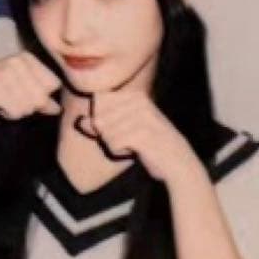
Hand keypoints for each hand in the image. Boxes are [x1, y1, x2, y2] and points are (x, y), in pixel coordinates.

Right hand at [0, 51, 62, 122]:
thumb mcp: (18, 87)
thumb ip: (39, 94)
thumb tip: (58, 108)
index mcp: (27, 57)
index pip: (54, 84)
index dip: (40, 95)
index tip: (21, 93)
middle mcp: (19, 61)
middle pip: (42, 96)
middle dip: (29, 105)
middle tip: (9, 99)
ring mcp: (8, 73)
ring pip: (31, 105)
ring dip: (17, 110)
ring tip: (2, 102)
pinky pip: (17, 111)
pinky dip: (8, 114)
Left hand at [76, 91, 198, 183]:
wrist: (178, 162)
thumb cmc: (149, 144)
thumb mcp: (124, 129)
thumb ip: (100, 125)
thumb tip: (79, 122)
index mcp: (136, 95)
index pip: (98, 101)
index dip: (103, 120)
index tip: (122, 128)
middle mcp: (139, 101)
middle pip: (99, 118)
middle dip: (108, 135)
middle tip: (129, 139)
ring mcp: (142, 116)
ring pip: (105, 132)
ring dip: (115, 145)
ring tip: (134, 145)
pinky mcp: (142, 133)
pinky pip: (113, 143)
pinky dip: (119, 152)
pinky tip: (135, 151)